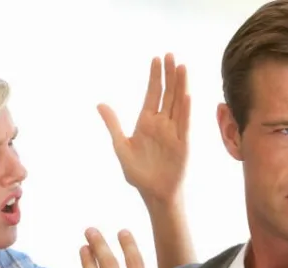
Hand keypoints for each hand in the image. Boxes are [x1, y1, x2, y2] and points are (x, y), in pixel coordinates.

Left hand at [98, 54, 189, 205]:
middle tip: (170, 54)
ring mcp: (173, 132)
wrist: (153, 192)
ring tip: (182, 67)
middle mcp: (161, 123)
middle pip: (167, 94)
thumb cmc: (138, 173)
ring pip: (178, 104)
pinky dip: (185, 110)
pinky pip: (184, 124)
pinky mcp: (181, 143)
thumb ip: (113, 124)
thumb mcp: (120, 146)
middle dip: (169, 74)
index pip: (152, 94)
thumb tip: (100, 104)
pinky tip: (186, 95)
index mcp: (146, 122)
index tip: (156, 59)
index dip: (155, 77)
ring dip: (180, 86)